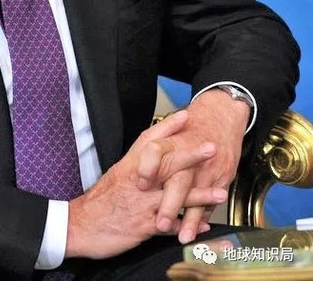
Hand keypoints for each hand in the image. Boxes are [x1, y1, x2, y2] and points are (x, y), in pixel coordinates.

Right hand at [65, 109, 227, 259]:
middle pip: (166, 163)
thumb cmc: (99, 202)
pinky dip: (188, 225)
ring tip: (220, 192)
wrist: (79, 226)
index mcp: (129, 167)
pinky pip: (171, 225)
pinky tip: (204, 225)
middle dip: (190, 155)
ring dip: (199, 194)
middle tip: (211, 147)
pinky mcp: (143, 225)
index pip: (149, 141)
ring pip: (174, 195)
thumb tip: (153, 164)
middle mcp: (137, 181)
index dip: (167, 128)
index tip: (185, 116)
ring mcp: (142, 203)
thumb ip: (137, 170)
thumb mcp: (116, 178)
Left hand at [143, 89, 248, 243]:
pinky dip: (204, 218)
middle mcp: (190, 157)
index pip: (156, 151)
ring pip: (198, 197)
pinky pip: (212, 202)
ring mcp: (207, 170)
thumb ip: (149, 150)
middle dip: (171, 204)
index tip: (140, 183)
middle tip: (160, 223)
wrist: (220, 116)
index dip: (148, 166)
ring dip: (190, 218)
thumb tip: (132, 171)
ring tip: (183, 236)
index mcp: (172, 142)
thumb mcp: (168, 131)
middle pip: (179, 181)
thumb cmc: (190, 128)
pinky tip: (197, 231)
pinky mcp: (221, 179)